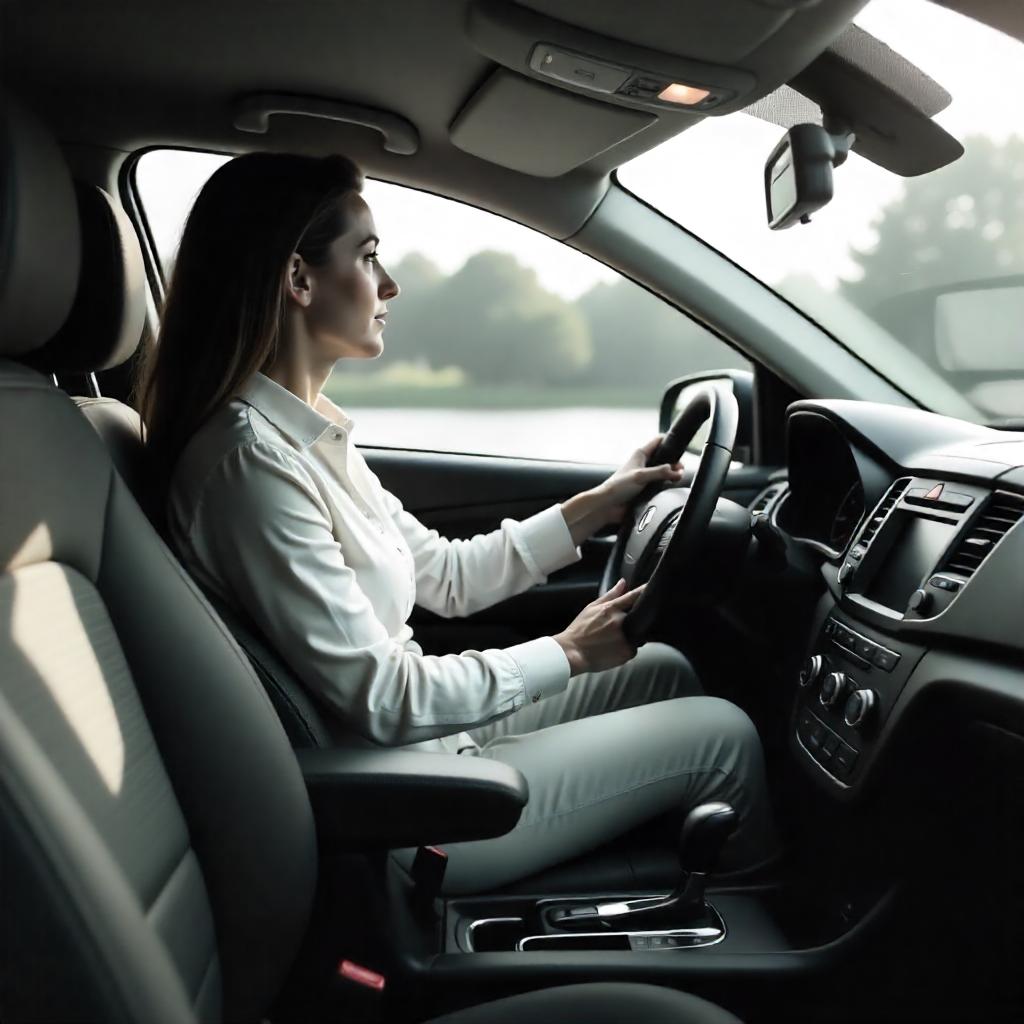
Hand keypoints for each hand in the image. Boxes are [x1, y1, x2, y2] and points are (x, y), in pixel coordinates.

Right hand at [553, 578, 644, 676]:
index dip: (644, 591)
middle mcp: (620, 622)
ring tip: (612, 640)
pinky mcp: (626, 652)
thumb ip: (610, 595)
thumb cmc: (579, 630)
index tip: (653, 587)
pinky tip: (613, 650)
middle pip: (638, 618)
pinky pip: (632, 649)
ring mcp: (624, 638)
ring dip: (630, 635)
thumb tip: (622, 582)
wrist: (572, 653)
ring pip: (637, 635)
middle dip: (633, 620)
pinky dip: (626, 649)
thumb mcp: (591, 608)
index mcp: (611, 609)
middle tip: (618, 626)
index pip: (633, 596)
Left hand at [560, 436, 683, 544]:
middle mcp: (644, 464)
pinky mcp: (646, 489)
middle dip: (675, 463)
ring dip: (671, 476)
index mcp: (641, 455)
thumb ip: (660, 472)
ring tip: (677, 479)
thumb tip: (676, 471)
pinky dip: (667, 486)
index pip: (659, 441)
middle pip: (665, 458)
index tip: (681, 447)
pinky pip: (661, 485)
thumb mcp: (641, 475)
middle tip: (680, 470)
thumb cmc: (618, 487)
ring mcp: (646, 477)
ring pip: (664, 472)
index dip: (670, 441)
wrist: (608, 505)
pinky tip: (670, 488)